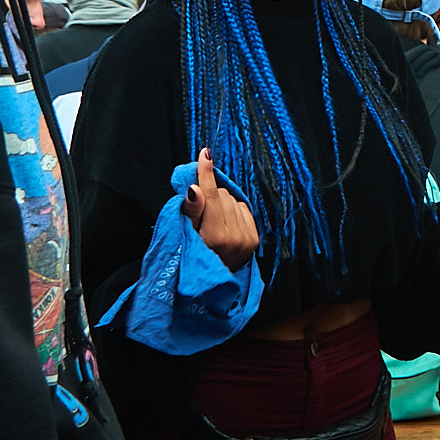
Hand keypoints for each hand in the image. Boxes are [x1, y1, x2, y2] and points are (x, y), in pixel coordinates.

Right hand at [183, 149, 262, 269]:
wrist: (212, 285)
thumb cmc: (192, 258)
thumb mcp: (184, 236)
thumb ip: (191, 211)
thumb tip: (196, 188)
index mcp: (214, 237)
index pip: (211, 195)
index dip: (206, 173)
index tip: (205, 154)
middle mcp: (234, 237)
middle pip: (222, 195)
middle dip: (210, 197)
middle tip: (201, 214)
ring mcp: (247, 239)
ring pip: (233, 200)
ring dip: (222, 205)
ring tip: (213, 223)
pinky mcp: (255, 239)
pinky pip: (243, 209)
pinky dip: (233, 212)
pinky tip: (225, 225)